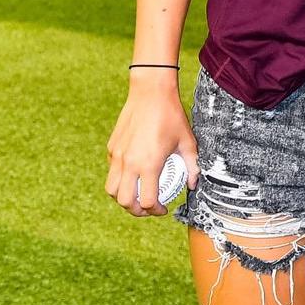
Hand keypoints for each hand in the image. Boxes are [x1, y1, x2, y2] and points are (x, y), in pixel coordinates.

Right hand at [105, 74, 199, 216]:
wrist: (150, 94)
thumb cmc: (171, 117)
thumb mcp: (188, 142)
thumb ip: (193, 166)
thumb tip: (193, 185)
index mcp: (148, 165)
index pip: (146, 201)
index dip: (155, 211)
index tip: (163, 209)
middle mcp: (129, 163)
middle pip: (124, 201)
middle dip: (136, 210)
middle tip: (148, 208)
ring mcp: (117, 156)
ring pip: (111, 189)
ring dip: (123, 198)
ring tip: (137, 196)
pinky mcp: (112, 148)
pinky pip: (112, 172)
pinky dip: (120, 180)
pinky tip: (134, 174)